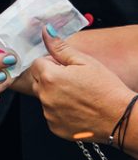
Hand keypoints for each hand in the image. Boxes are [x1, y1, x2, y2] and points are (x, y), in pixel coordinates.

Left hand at [22, 31, 137, 145]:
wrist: (122, 118)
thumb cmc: (106, 88)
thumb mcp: (86, 62)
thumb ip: (61, 47)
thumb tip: (45, 31)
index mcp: (50, 77)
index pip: (38, 63)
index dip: (54, 64)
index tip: (69, 70)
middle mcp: (45, 96)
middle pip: (38, 80)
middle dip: (51, 78)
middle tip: (75, 83)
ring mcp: (48, 114)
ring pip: (44, 98)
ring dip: (55, 95)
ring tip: (79, 97)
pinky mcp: (54, 127)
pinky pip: (51, 114)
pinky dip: (60, 111)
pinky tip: (78, 110)